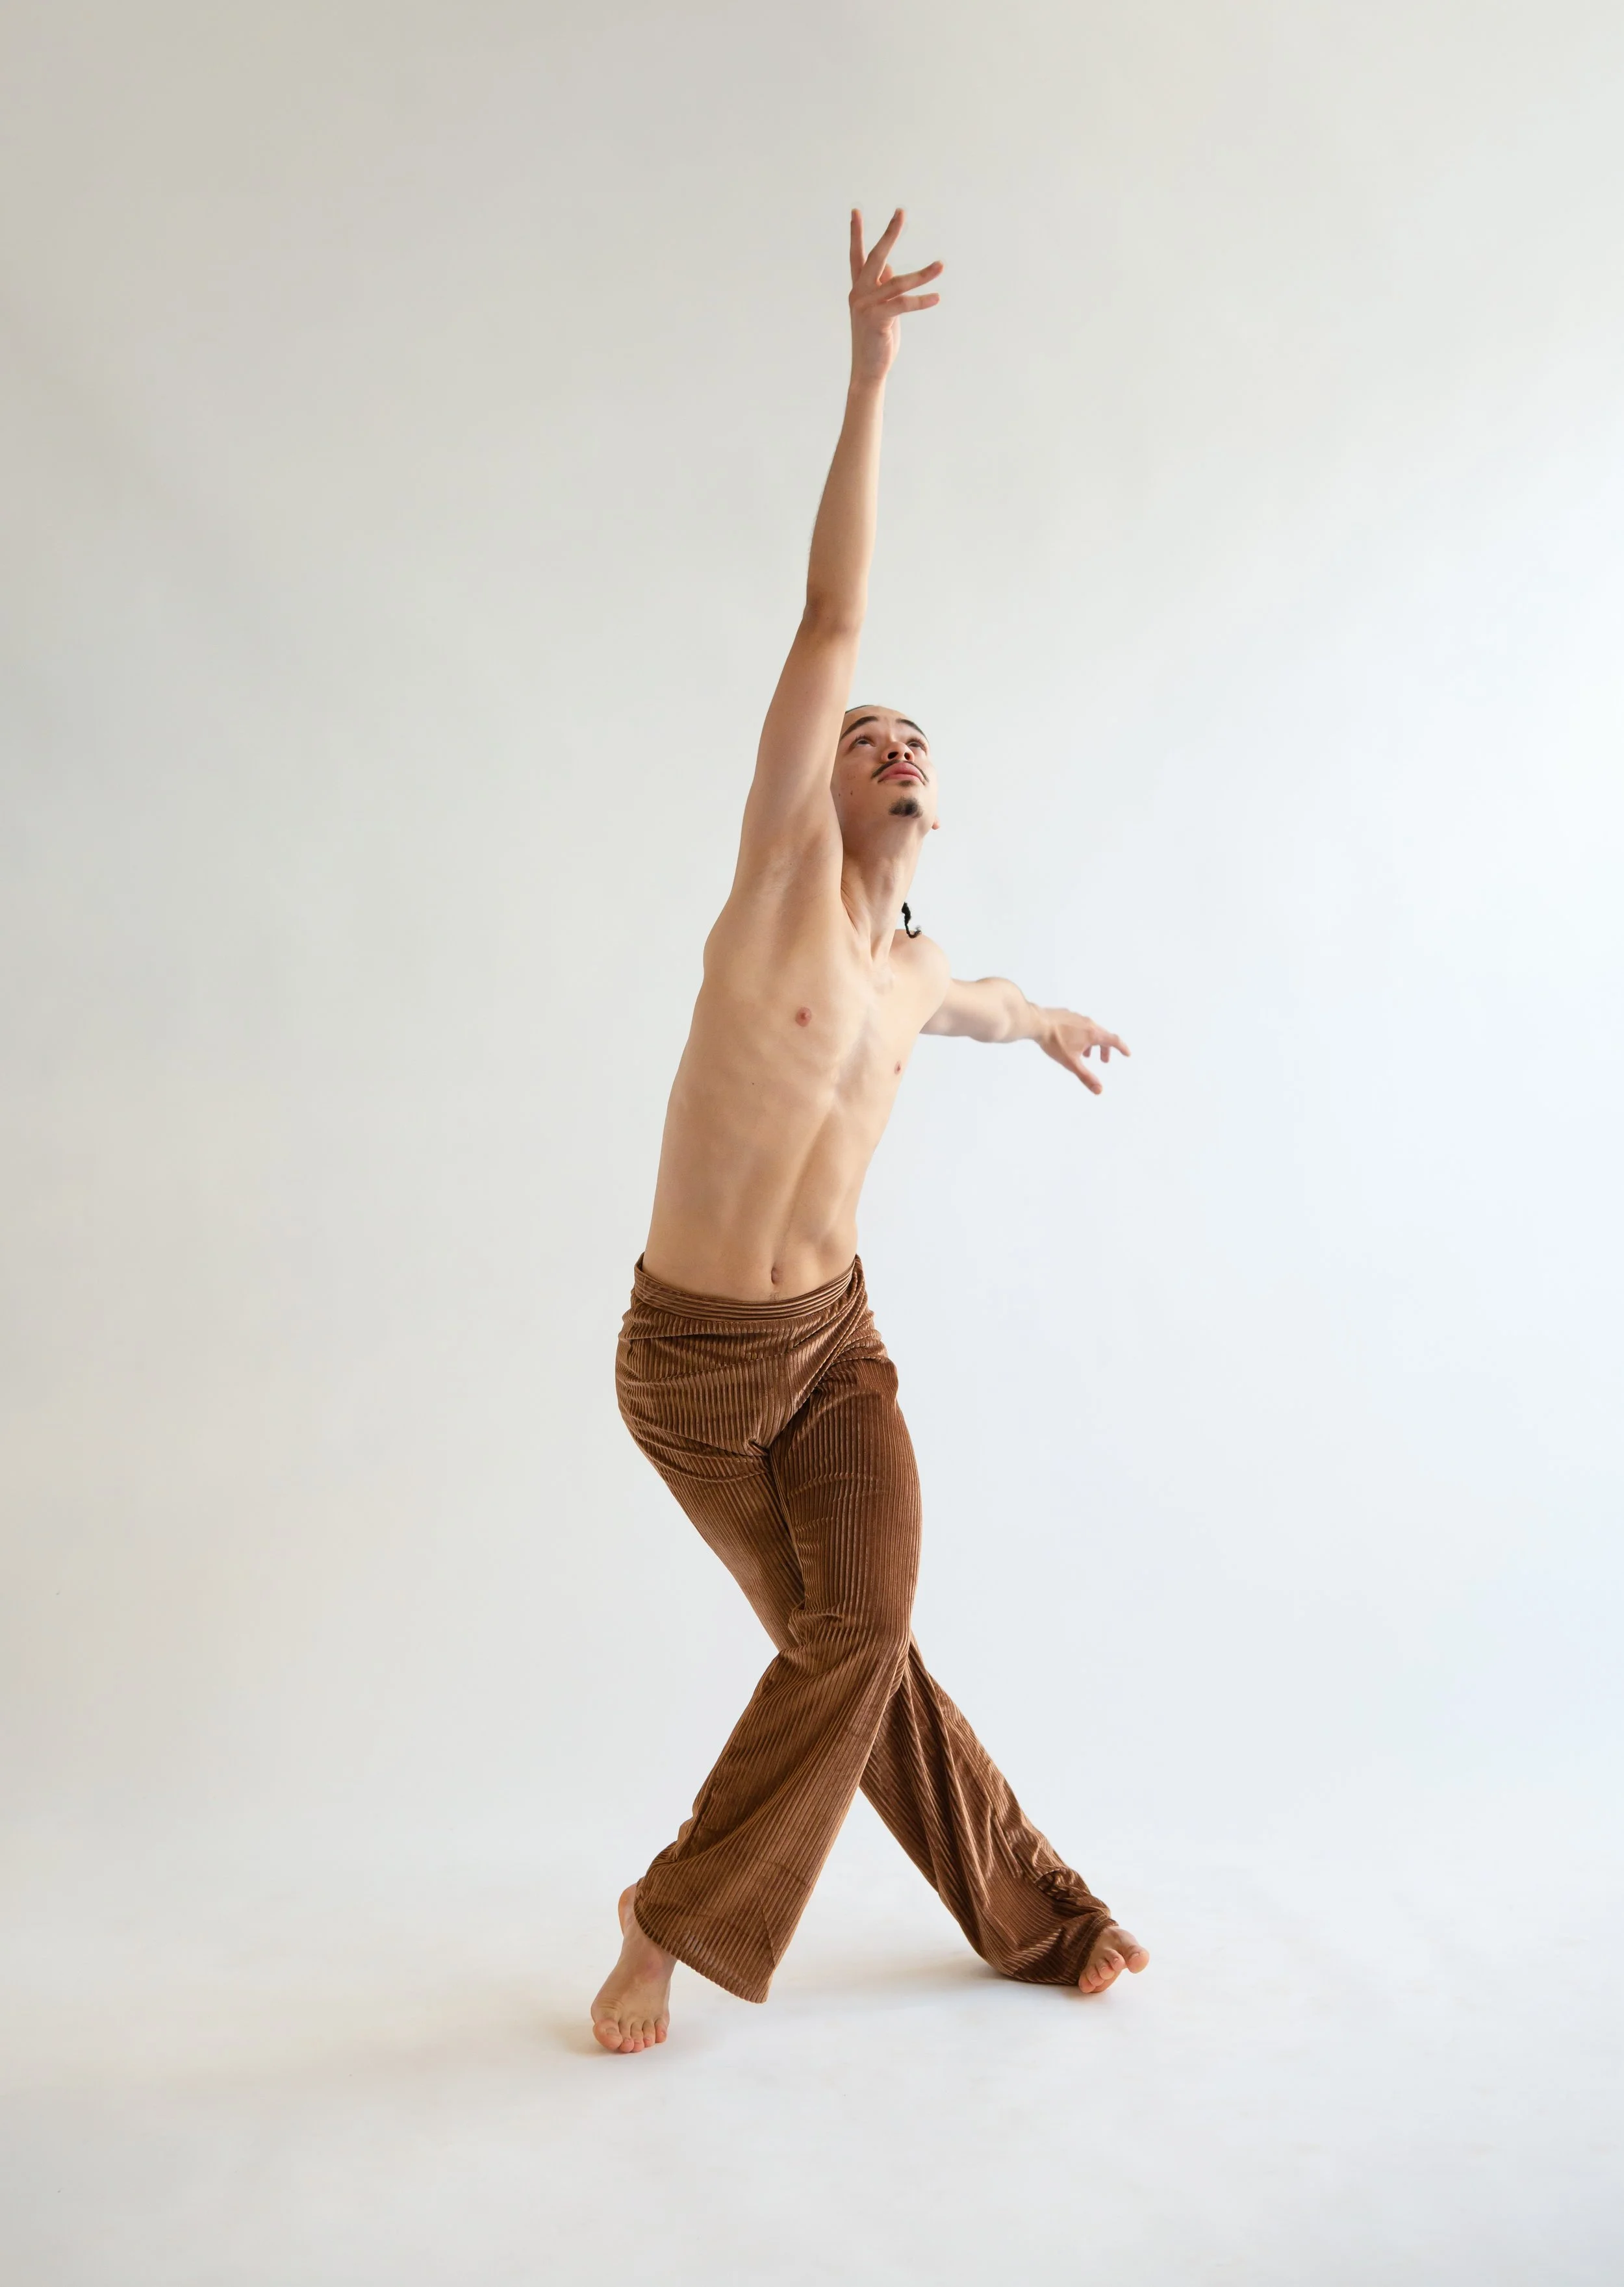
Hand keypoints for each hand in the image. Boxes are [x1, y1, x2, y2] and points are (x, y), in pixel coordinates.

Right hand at [848, 207, 941, 385]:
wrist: (868, 370)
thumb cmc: (878, 339)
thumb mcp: (882, 309)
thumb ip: (885, 288)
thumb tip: (891, 269)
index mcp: (859, 289)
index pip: (857, 256)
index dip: (856, 234)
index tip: (855, 212)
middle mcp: (859, 294)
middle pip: (876, 257)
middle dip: (890, 234)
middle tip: (901, 212)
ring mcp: (865, 306)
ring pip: (898, 282)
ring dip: (923, 274)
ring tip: (941, 266)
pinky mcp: (876, 319)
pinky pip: (903, 304)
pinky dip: (922, 301)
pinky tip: (937, 298)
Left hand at [1038, 1010, 1130, 1094]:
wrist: (1036, 1022)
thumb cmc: (1054, 1041)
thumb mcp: (1071, 1063)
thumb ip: (1086, 1076)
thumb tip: (1099, 1090)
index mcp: (1093, 1033)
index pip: (1114, 1040)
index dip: (1122, 1048)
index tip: (1127, 1054)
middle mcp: (1088, 1023)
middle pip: (1103, 1036)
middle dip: (1105, 1050)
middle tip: (1103, 1061)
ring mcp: (1078, 1017)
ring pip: (1091, 1031)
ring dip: (1092, 1043)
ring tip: (1085, 1055)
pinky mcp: (1067, 1014)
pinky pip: (1080, 1026)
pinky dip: (1082, 1035)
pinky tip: (1071, 1041)